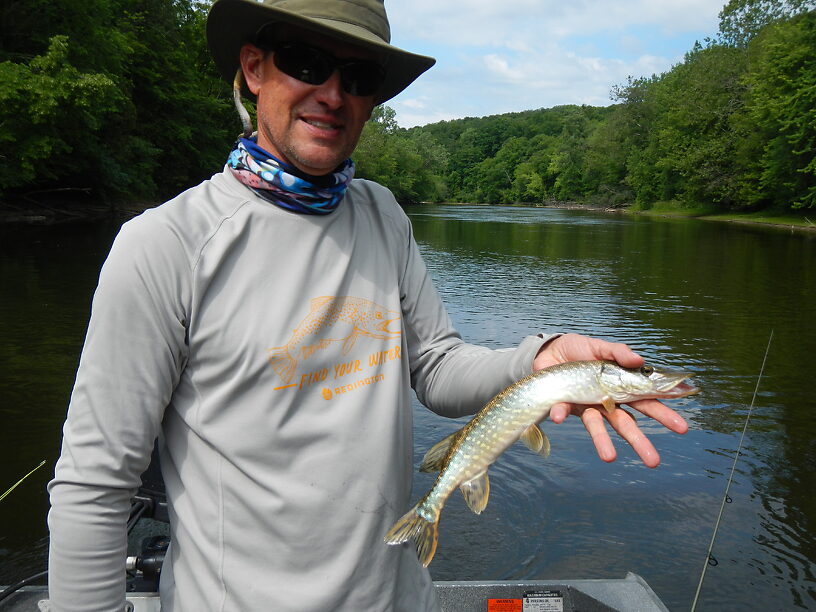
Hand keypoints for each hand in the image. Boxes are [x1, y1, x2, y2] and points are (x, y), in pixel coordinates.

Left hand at [533, 333, 687, 467]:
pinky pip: (563, 410)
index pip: (646, 401)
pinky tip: (558, 417)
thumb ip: (618, 352)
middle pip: (626, 423)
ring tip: (609, 458)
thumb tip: (639, 359)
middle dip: (640, 442)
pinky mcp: (565, 404)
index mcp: (620, 387)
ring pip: (597, 426)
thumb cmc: (579, 350)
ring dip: (602, 442)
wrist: (549, 351)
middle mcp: (606, 401)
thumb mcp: (600, 346)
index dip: (664, 413)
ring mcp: (586, 406)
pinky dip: (561, 412)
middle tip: (654, 461)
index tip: (682, 428)